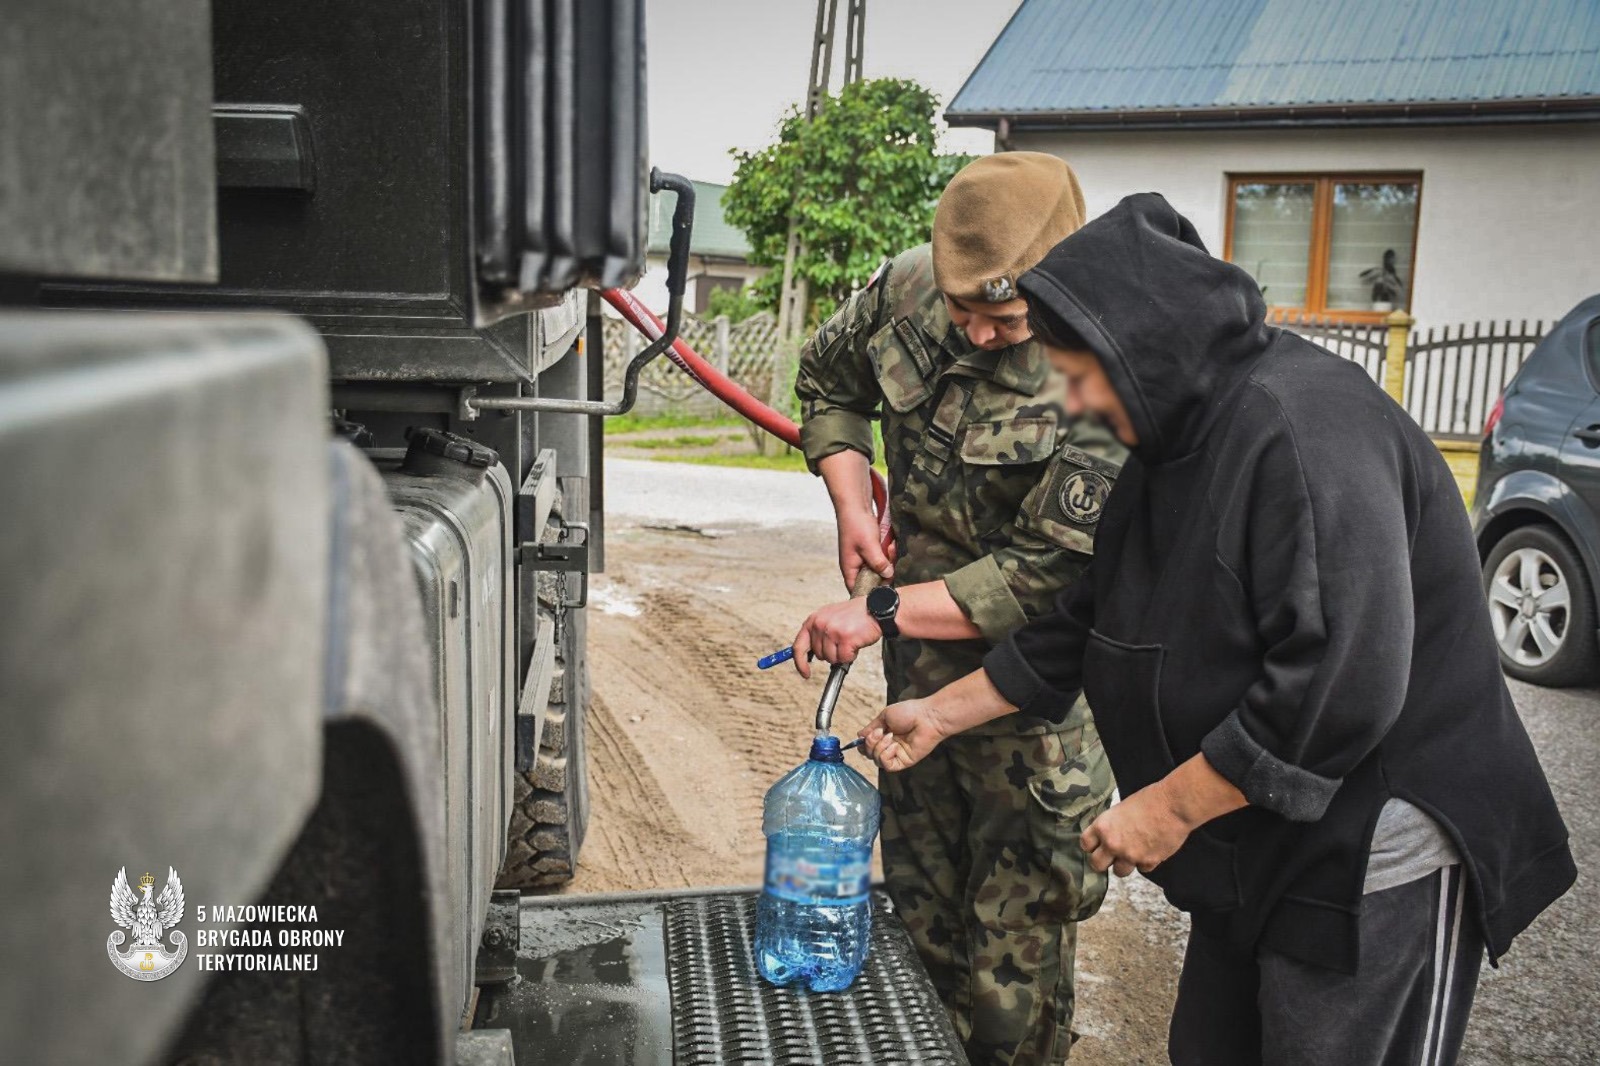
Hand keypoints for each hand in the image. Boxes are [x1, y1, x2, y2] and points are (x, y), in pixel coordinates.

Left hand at [791, 598, 880, 678]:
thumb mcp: (829, 619)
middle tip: (842, 642)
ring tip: (850, 640)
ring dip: (842, 654)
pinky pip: (844, 658)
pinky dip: (851, 655)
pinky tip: (855, 643)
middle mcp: (820, 624)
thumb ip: (817, 634)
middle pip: (819, 655)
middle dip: (832, 653)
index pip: (799, 646)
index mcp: (813, 620)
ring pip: (832, 658)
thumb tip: (809, 655)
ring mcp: (832, 631)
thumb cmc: (853, 616)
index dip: (800, 663)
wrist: (874, 608)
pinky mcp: (844, 638)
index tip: (805, 673)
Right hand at [835, 506, 892, 592]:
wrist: (856, 504)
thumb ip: (878, 563)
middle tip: (891, 561)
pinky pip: (882, 557)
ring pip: (880, 568)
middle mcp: (856, 566)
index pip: (858, 590)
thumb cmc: (856, 524)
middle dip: (885, 572)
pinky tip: (890, 543)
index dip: (872, 592)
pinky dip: (888, 552)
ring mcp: (864, 557)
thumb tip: (888, 575)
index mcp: (850, 568)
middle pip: (873, 580)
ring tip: (890, 547)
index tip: (887, 588)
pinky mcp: (871, 550)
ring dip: (888, 560)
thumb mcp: (869, 546)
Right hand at [859, 697, 951, 771]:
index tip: (864, 736)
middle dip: (870, 744)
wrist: (927, 717)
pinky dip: (886, 755)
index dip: (863, 744)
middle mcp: (889, 746)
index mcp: (884, 735)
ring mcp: (896, 755)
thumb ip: (871, 728)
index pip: (867, 746)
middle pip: (869, 754)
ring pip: (876, 761)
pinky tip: (894, 745)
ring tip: (890, 736)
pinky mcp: (904, 762)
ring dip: (879, 748)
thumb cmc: (910, 712)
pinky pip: (887, 766)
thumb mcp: (884, 716)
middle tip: (879, 732)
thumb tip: (859, 736)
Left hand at [1079, 779, 1194, 877]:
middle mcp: (1113, 843)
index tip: (1096, 845)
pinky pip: (1142, 869)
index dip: (1091, 845)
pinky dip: (1145, 862)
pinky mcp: (1148, 862)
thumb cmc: (1150, 800)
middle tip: (1111, 855)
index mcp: (1103, 827)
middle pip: (1096, 864)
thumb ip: (1112, 825)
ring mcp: (1130, 855)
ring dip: (1124, 864)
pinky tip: (1151, 849)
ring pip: (1119, 872)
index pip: (1085, 844)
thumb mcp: (1121, 808)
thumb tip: (1108, 835)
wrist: (1173, 806)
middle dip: (1103, 861)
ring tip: (1133, 852)